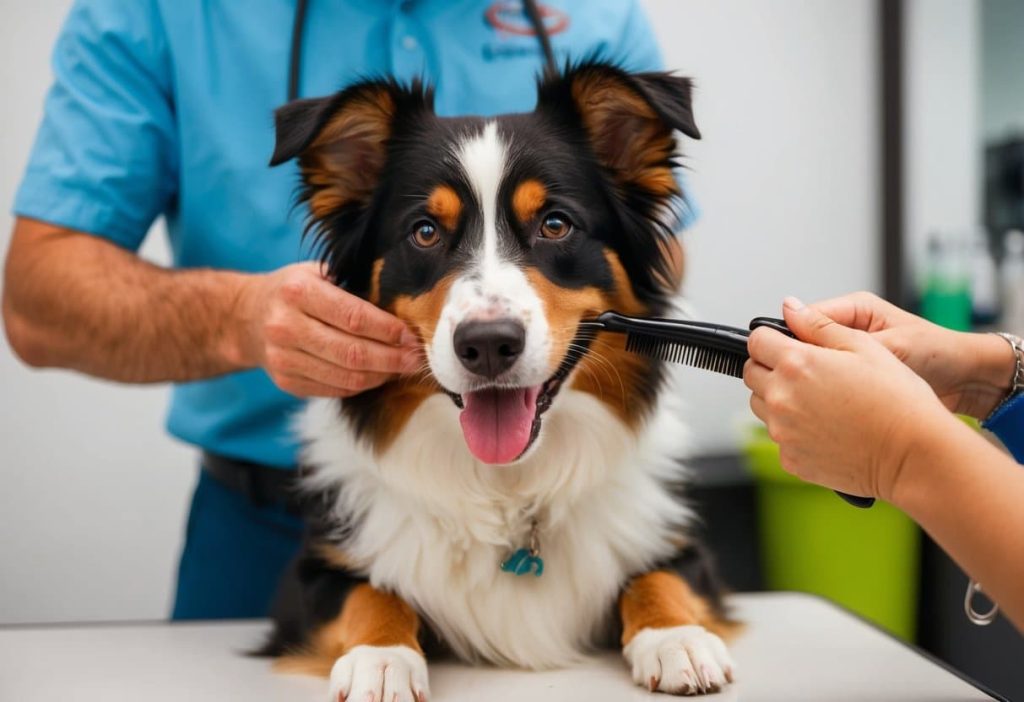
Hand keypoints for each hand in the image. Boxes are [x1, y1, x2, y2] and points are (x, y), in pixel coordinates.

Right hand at [233, 262, 420, 396]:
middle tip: (416, 359)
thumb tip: (403, 311)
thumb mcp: (317, 274)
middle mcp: (285, 326)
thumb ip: (352, 288)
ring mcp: (283, 358)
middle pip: (352, 352)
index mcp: (297, 292)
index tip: (411, 336)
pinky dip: (362, 385)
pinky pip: (335, 389)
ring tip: (401, 369)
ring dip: (381, 375)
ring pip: (346, 377)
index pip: (354, 317)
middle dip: (392, 359)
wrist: (245, 317)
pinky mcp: (285, 381)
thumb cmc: (293, 291)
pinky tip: (378, 375)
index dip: (388, 330)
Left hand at [744, 297, 952, 502]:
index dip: (771, 339)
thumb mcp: (864, 346)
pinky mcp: (791, 459)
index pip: (756, 341)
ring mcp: (783, 432)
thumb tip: (790, 308)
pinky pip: (780, 437)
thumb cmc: (897, 400)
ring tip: (819, 401)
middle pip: (753, 374)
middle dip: (772, 367)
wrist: (914, 454)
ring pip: (762, 406)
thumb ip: (818, 325)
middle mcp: (781, 398)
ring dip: (780, 398)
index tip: (785, 344)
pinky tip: (825, 427)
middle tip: (806, 372)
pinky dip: (794, 430)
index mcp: (796, 364)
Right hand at [811, 292, 1014, 417]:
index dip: (791, 341)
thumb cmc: (939, 353)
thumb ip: (840, 334)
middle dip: (802, 366)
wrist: (968, 382)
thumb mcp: (888, 342)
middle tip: (803, 384)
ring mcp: (848, 357)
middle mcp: (847, 331)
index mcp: (853, 310)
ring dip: (813, 383)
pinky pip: (826, 386)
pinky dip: (824, 397)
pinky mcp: (852, 379)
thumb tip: (792, 312)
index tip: (786, 362)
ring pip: (811, 369)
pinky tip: (826, 407)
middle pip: (802, 346)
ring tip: (818, 398)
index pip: (803, 320)